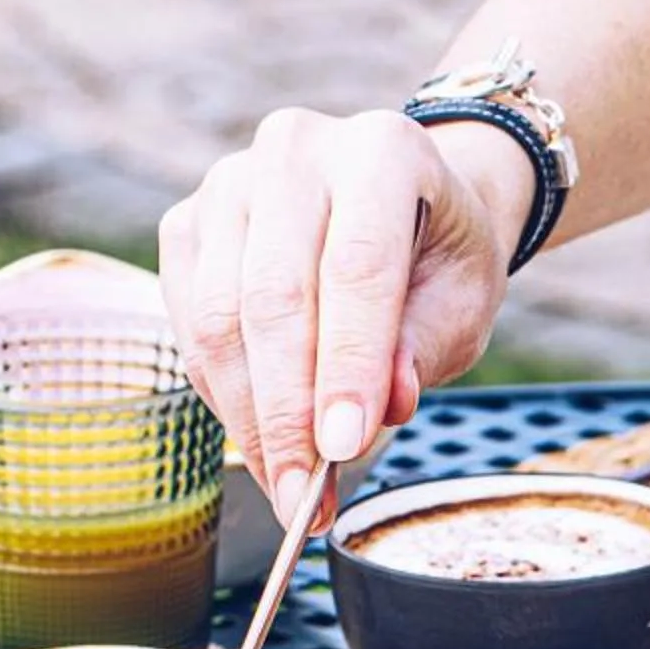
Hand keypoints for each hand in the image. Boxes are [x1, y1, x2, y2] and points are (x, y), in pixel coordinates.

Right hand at [159, 109, 524, 514]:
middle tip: (305, 497)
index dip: (346, 366)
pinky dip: (224, 396)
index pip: (355, 269)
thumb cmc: (438, 256)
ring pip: (219, 318)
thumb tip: (382, 407)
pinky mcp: (187, 223)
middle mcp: (294, 151)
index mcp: (380, 151)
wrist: (401, 204)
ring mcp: (228, 183)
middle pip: (274, 297)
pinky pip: (189, 327)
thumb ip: (423, 348)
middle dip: (288, 414)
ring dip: (249, 419)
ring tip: (288, 489)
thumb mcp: (462, 300)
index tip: (345, 449)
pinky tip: (263, 442)